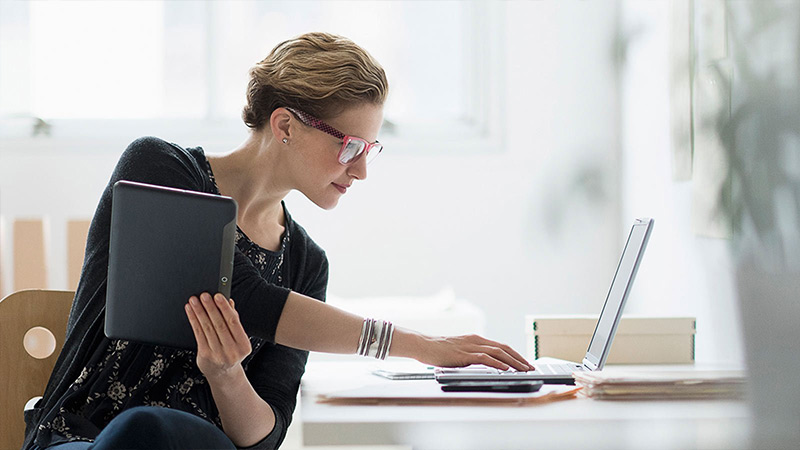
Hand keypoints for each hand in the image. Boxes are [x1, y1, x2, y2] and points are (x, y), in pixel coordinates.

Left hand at [185, 292, 251, 380]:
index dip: (225, 308)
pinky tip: (191, 312)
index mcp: (243, 345)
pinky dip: (194, 321)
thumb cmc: (231, 352)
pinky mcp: (205, 355)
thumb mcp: (238, 338)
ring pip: (207, 328)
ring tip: (194, 301)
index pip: (233, 322)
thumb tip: (229, 302)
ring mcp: (217, 354)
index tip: (218, 296)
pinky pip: (198, 334)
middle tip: (204, 295)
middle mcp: (231, 351)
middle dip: (210, 308)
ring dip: (199, 312)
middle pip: (219, 325)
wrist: (223, 374)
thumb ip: (234, 320)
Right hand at [412, 333, 531, 371]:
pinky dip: (497, 363)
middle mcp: (476, 340)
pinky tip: (505, 368)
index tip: (525, 363)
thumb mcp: (459, 351)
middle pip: (503, 348)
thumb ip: (471, 356)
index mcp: (475, 339)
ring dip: (513, 361)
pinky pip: (485, 358)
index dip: (515, 354)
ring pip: (497, 352)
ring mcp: (470, 346)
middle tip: (530, 367)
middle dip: (519, 358)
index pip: (501, 346)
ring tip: (523, 369)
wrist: (423, 345)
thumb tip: (484, 365)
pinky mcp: (464, 353)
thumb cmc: (438, 350)